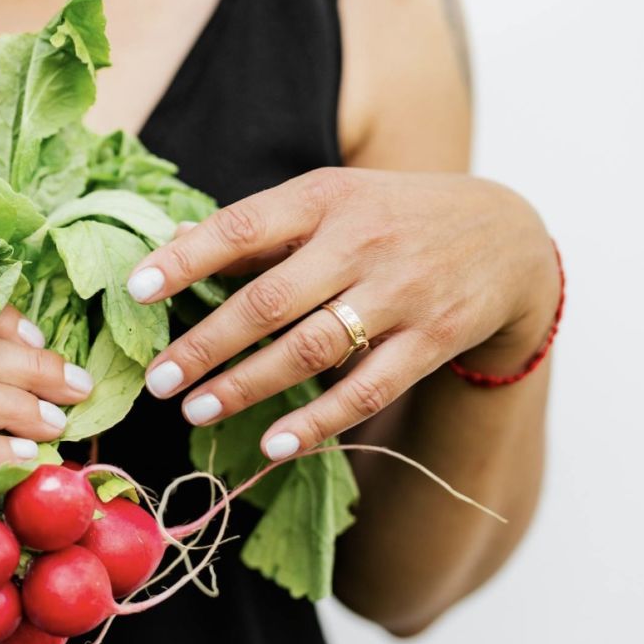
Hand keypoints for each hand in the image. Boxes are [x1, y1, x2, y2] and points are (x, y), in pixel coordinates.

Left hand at [127, 167, 559, 459]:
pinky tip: (275, 446)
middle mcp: (360, 241)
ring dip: (247, 386)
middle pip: (269, 300)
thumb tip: (171, 242)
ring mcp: (400, 292)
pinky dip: (319, 422)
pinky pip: (367, 390)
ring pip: (310, 350)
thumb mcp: (330, 200)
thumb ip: (258, 228)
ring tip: (195, 411)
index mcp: (323, 197)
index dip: (186, 260)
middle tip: (157, 380)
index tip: (135, 291)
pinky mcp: (430, 340)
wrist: (508, 234)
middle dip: (205, 345)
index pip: (242, 226)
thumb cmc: (390, 217)